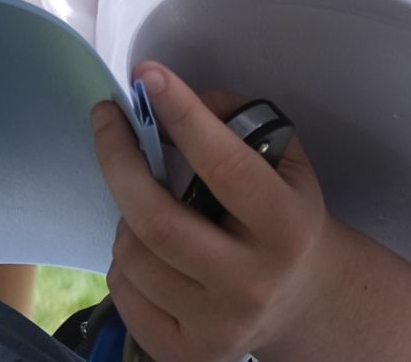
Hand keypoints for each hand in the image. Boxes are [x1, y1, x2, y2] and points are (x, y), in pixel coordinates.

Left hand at [93, 63, 337, 361]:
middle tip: (106, 120)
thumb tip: (167, 100)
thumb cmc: (286, 217)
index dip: (183, 115)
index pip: (225, 166)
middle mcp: (254, 282)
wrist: (305, 301)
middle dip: (118, 160)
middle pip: (158, 221)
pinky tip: (147, 250)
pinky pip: (124, 293)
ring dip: (125, 215)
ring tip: (144, 204)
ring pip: (134, 256)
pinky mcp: (188, 353)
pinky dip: (123, 260)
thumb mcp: (283, 161)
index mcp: (286, 226)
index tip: (148, 76)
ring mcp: (219, 325)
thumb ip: (234, 120)